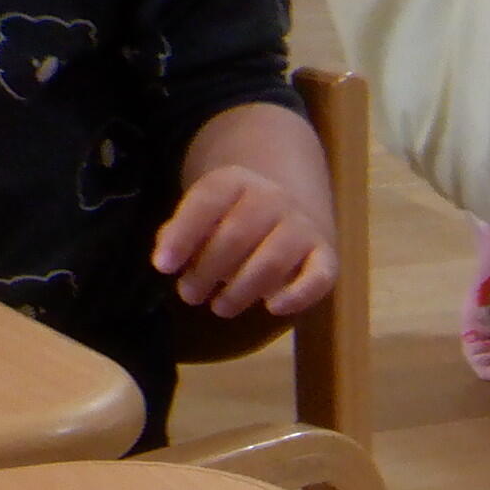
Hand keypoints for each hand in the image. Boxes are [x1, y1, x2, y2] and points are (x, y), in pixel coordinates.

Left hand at [155, 163, 335, 318]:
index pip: (206, 203)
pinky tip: (273, 308)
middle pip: (237, 235)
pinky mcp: (326, 255)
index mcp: (236, 181)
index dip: (182, 235)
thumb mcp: (208, 212)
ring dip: (242, 289)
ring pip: (272, 260)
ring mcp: (302, 227)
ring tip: (220, 307)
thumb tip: (168, 260)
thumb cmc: (237, 217)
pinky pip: (318, 277)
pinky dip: (298, 295)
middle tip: (189, 295)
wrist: (293, 205)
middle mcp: (273, 199)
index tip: (162, 267)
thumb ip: (185, 231)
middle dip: (208, 269)